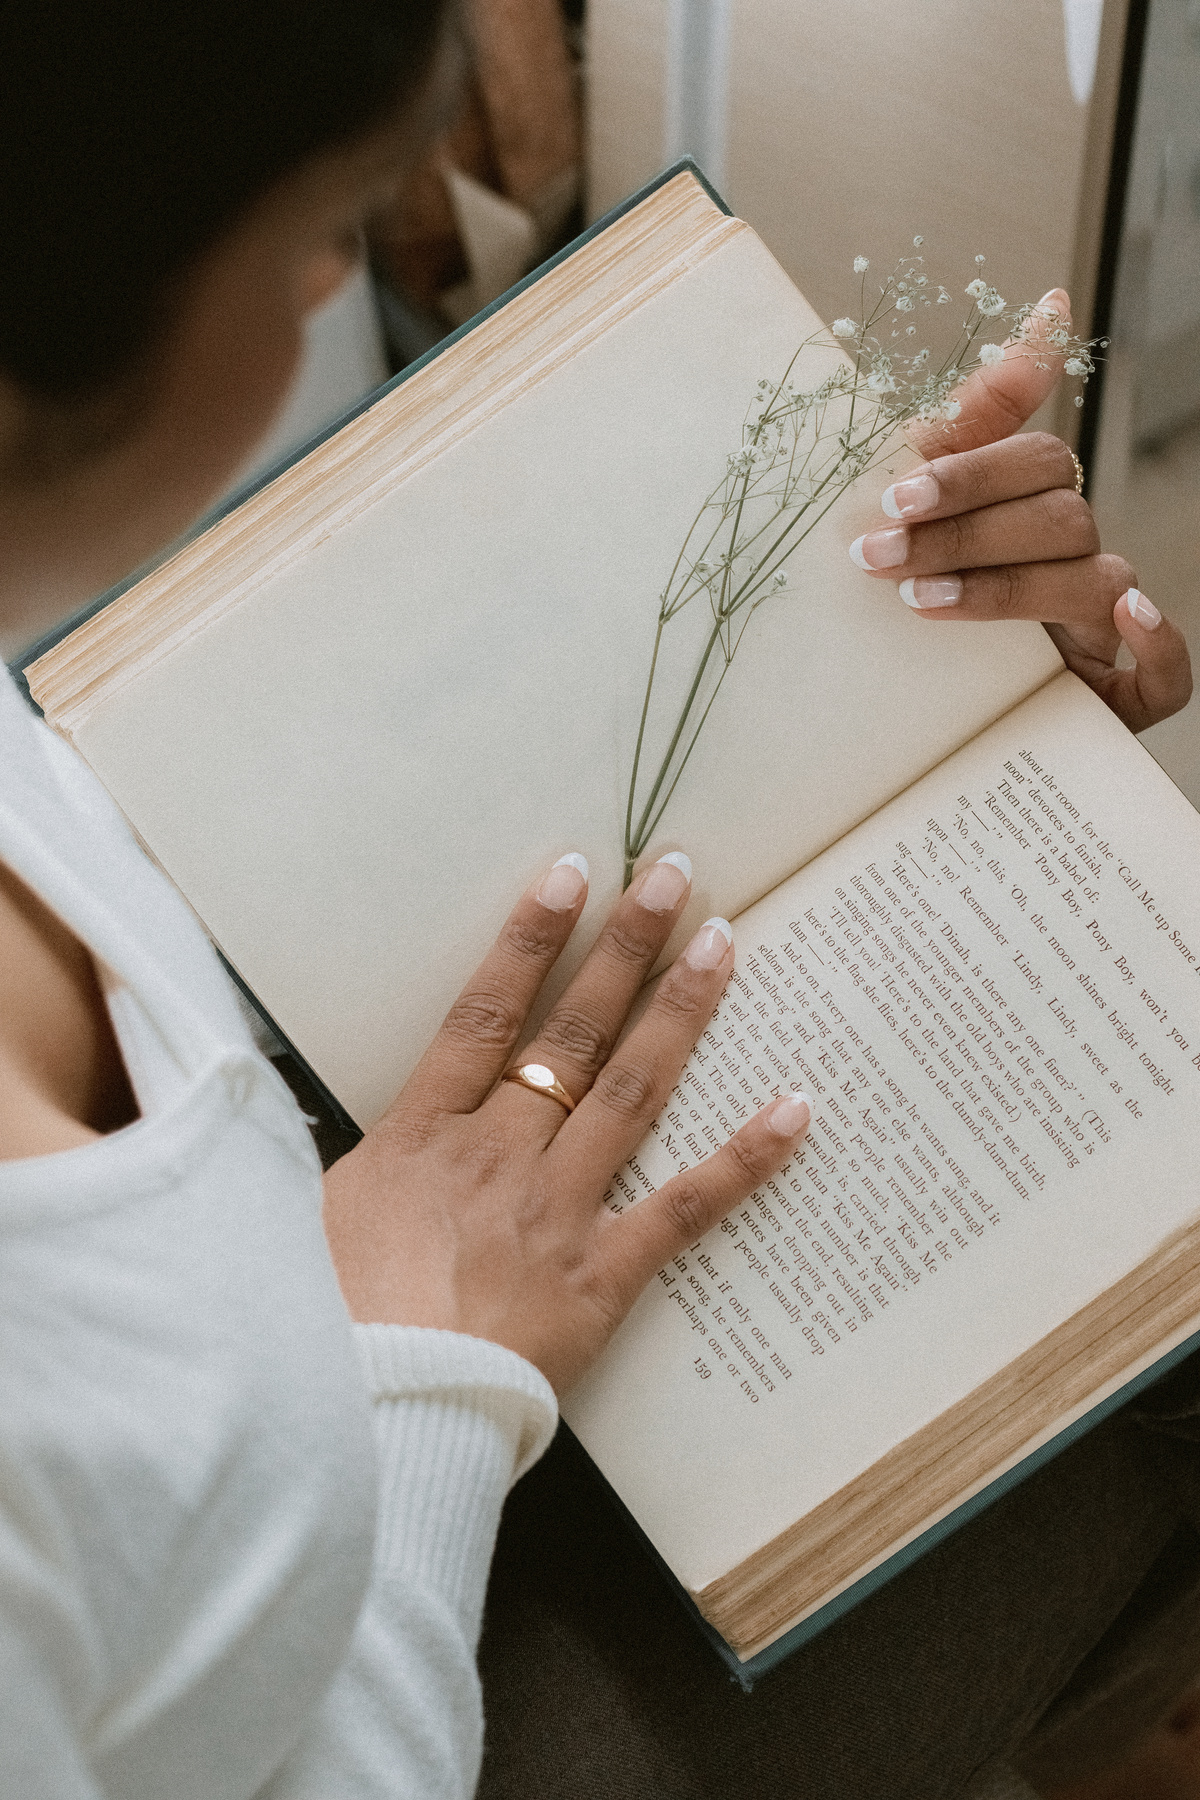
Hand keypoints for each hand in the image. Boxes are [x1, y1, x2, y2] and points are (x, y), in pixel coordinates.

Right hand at [322, 854, 810, 1392]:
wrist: (367, 1421)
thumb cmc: (323, 1331)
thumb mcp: (302, 1224)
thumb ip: (343, 1163)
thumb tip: (320, 1121)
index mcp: (420, 1138)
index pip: (483, 1013)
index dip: (529, 938)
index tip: (569, 874)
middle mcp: (496, 1156)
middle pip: (569, 1033)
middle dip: (623, 947)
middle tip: (671, 875)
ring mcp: (554, 1212)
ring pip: (628, 1092)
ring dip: (678, 1013)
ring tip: (721, 944)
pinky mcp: (599, 1278)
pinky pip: (684, 1209)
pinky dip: (744, 1160)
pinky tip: (794, 1110)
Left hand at [849, 288, 1191, 732]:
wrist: (887, 705)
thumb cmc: (914, 581)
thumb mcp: (922, 497)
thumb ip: (979, 409)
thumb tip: (1055, 303)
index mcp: (1034, 507)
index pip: (1034, 462)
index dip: (970, 473)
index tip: (894, 493)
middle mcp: (1075, 559)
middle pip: (1058, 519)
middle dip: (964, 533)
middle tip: (880, 553)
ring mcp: (1099, 628)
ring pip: (1092, 585)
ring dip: (1007, 590)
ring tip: (922, 600)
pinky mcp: (1111, 698)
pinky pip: (1165, 681)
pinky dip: (1160, 648)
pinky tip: (1124, 619)